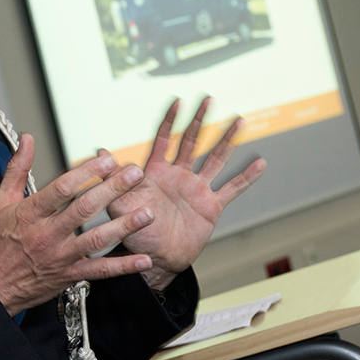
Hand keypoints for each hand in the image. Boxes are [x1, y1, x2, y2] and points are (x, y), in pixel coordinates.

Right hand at [0, 133, 158, 315]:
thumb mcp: (0, 201)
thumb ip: (17, 168)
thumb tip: (27, 140)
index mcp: (31, 213)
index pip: (62, 188)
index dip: (86, 173)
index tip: (106, 161)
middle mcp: (48, 234)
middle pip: (85, 209)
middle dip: (113, 190)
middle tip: (134, 175)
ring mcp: (61, 256)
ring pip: (97, 239)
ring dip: (125, 226)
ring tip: (147, 213)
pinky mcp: (69, 275)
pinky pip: (100, 270)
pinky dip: (123, 266)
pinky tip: (143, 260)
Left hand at [102, 98, 265, 290]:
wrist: (155, 259)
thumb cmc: (135, 232)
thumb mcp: (119, 205)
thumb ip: (114, 179)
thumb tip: (100, 152)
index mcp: (156, 172)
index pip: (164, 139)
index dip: (170, 121)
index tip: (178, 101)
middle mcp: (177, 176)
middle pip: (191, 142)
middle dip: (199, 121)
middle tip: (208, 100)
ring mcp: (196, 189)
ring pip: (214, 159)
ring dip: (227, 141)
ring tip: (239, 122)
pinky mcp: (211, 206)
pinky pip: (231, 189)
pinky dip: (246, 177)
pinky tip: (259, 164)